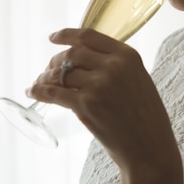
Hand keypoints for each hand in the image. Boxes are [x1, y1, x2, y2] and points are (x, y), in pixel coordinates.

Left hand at [27, 28, 182, 183]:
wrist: (150, 148)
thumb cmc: (147, 119)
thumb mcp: (139, 81)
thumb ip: (117, 67)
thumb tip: (85, 64)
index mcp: (128, 56)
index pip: (89, 36)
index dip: (67, 35)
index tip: (53, 38)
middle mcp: (113, 66)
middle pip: (72, 54)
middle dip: (55, 61)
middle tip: (48, 69)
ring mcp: (99, 84)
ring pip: (61, 73)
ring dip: (45, 77)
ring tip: (39, 83)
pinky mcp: (86, 105)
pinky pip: (54, 92)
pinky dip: (39, 91)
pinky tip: (33, 92)